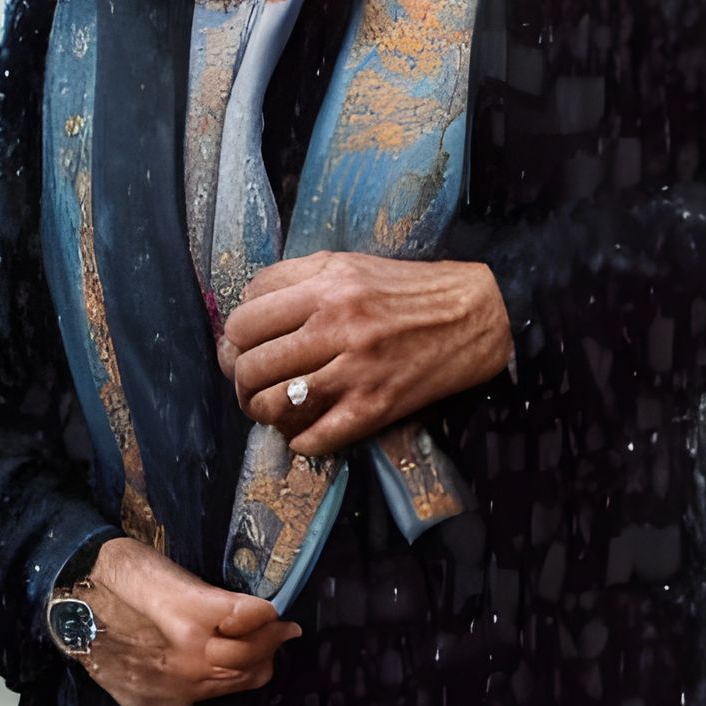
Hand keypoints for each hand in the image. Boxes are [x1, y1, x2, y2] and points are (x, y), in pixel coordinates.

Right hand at [66, 536, 302, 705]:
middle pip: (250, 661)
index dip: (273, 618)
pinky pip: (198, 704)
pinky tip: (210, 670)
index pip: (257, 621)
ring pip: (230, 687)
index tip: (283, 617)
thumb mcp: (173, 574)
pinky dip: (211, 687)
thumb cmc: (123, 574)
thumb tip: (258, 614)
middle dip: (270, 647)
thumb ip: (217, 600)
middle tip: (281, 635)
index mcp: (194, 618)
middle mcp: (187, 661)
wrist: (69, 603)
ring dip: (248, 669)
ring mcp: (169, 689)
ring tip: (257, 654)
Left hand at [217, 252, 512, 456]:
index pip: (245, 319)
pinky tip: (302, 432)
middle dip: (241, 379)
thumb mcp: (346, 264)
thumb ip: (294, 279)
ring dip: (262, 411)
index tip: (242, 346)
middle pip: (252, 364)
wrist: (472, 315)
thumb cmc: (403, 288)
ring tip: (269, 407)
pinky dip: (299, 441)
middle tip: (249, 382)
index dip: (233, 338)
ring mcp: (356, 370)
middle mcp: (337, 326)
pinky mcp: (375, 407)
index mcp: (326, 286)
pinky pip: (316, 438)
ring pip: (276, 403)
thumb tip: (245, 309)